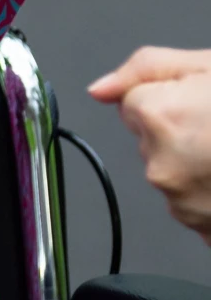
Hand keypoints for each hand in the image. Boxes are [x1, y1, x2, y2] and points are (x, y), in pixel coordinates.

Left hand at [89, 47, 210, 244]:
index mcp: (157, 117)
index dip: (170, 97)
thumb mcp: (210, 66)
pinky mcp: (207, 233)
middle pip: (151, 140)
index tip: (204, 100)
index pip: (134, 103)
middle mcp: (161, 166)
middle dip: (181, 131)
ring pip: (173, 174)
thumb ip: (146, 69)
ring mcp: (185, 205)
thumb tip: (99, 89)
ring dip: (198, 165)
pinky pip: (197, 208)